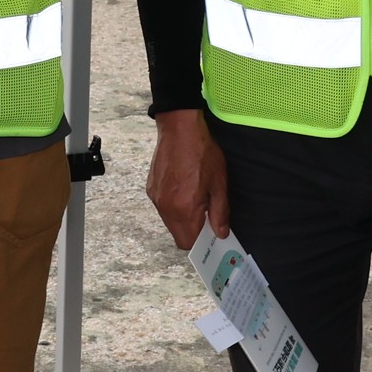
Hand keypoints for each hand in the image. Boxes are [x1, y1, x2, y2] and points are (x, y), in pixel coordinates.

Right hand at [146, 110, 228, 250]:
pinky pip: (163, 208)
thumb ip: (220, 212)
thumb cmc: (202, 153)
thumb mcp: (219, 183)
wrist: (179, 129)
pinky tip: (183, 190)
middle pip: (178, 236)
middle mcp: (166, 208)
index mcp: (184, 209)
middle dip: (193, 233)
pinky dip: (174, 207)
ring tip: (196, 200)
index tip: (212, 235)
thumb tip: (220, 233)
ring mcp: (156, 199)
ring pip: (170, 223)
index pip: (189, 243)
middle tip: (206, 218)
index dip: (201, 243)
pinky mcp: (151, 189)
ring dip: (183, 220)